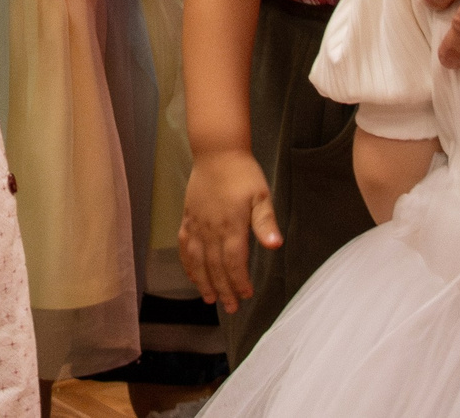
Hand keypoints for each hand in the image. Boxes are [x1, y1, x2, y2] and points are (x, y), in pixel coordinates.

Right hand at [178, 149, 278, 311]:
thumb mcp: (261, 195)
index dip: (240, 281)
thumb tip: (275, 246)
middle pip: (215, 267)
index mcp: (231, 225)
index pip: (234, 262)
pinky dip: (187, 264)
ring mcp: (196, 224)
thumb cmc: (243, 173)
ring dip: (203, 282)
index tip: (246, 294)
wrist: (216, 152)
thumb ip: (266, 223)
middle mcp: (211, 229)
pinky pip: (184, 246)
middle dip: (223, 289)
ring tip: (209, 299)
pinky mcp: (187, 218)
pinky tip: (192, 274)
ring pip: (197, 261)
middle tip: (231, 307)